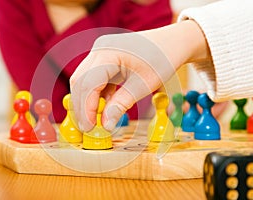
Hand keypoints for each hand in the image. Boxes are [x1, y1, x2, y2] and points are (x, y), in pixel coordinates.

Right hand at [70, 20, 209, 131]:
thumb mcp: (143, 85)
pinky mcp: (104, 58)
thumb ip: (121, 104)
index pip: (88, 83)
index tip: (90, 128)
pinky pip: (93, 78)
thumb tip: (105, 125)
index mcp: (109, 52)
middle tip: (88, 128)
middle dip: (82, 106)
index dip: (86, 108)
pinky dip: (96, 94)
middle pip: (80, 81)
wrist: (172, 42)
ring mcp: (100, 52)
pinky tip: (105, 106)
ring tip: (95, 120)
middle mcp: (100, 49)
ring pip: (83, 80)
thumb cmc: (162, 59)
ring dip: (87, 101)